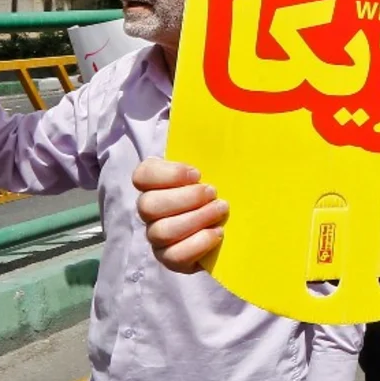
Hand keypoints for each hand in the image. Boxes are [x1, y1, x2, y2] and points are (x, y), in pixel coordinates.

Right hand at [133, 157, 228, 271]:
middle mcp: (151, 211)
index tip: (197, 174)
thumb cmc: (221, 189)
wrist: (236, 225)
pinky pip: (174, 256)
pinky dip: (198, 244)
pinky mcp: (171, 258)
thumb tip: (218, 122)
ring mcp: (158, 236)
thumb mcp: (217, 167)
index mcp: (157, 184)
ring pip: (161, 231)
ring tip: (220, 210)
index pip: (142, 176)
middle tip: (213, 193)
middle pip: (148, 206)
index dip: (168, 175)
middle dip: (185, 198)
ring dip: (195, 219)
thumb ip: (210, 152)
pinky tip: (217, 233)